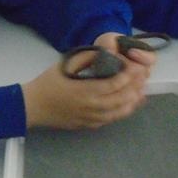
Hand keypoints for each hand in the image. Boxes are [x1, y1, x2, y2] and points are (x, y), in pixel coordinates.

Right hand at [21, 41, 154, 128]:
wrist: (33, 106)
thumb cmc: (48, 83)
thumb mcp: (66, 64)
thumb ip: (87, 58)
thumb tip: (106, 52)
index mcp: (87, 90)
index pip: (116, 84)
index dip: (130, 75)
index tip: (138, 67)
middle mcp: (93, 107)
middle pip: (122, 98)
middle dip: (136, 87)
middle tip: (144, 77)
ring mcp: (92, 118)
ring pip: (120, 112)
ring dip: (133, 101)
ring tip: (141, 91)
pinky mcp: (89, 125)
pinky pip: (111, 119)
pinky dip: (123, 112)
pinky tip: (128, 105)